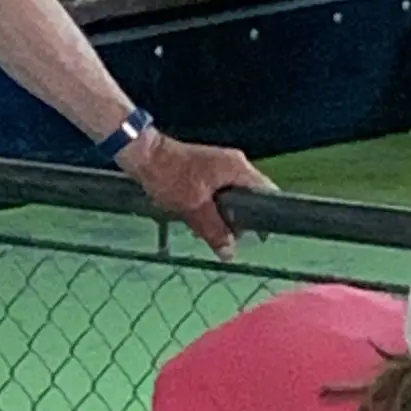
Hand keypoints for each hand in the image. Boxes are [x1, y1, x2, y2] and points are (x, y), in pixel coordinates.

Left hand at [117, 129, 276, 260]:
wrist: (144, 156)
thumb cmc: (171, 176)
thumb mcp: (195, 209)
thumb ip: (215, 231)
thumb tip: (230, 253)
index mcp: (238, 168)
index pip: (266, 191)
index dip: (265, 214)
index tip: (259, 236)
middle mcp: (233, 164)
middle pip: (249, 197)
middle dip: (239, 220)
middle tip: (227, 239)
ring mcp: (219, 166)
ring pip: (231, 197)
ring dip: (222, 216)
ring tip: (210, 232)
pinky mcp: (205, 171)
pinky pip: (217, 193)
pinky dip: (211, 208)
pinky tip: (199, 221)